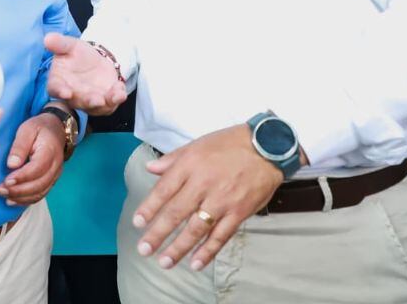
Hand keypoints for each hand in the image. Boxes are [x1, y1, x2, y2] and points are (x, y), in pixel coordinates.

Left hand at [0, 113, 65, 205]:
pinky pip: (40, 194)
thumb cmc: (39, 128)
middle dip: (19, 190)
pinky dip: (26, 200)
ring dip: (21, 197)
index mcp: (50, 151)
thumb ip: (20, 146)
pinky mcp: (51, 180)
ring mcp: (55, 175)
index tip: (6, 181)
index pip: (37, 168)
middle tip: (0, 190)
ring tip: (4, 195)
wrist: (56, 129)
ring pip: (40, 192)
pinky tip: (12, 200)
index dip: (22, 177)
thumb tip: (11, 164)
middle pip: (39, 184)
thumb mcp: (27, 129)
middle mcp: (55, 166)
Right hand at [44, 34, 126, 115]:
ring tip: (113, 96)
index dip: (59, 92)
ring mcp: (89, 100)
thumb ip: (59, 44)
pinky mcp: (105, 101)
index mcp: (59, 82)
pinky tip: (120, 91)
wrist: (95, 59)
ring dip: (105, 104)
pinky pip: (111, 104)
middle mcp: (73, 95)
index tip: (65, 93)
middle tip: (95, 99)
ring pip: (96, 107)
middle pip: (78, 102)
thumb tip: (47, 38)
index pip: (55, 89)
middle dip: (88, 102)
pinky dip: (117, 98)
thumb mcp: (70, 46)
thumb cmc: (77, 55)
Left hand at [132, 124, 282, 271]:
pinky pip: (221, 235)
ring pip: (196, 228)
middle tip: (144, 249)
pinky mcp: (239, 212)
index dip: (149, 208)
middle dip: (158, 233)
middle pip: (176, 212)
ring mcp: (222, 200)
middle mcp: (203, 184)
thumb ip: (173, 159)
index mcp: (190, 165)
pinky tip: (196, 263)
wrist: (268, 146)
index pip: (164, 189)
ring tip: (165, 262)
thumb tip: (150, 168)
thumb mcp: (197, 144)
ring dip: (179, 247)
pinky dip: (208, 251)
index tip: (137, 223)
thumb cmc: (230, 143)